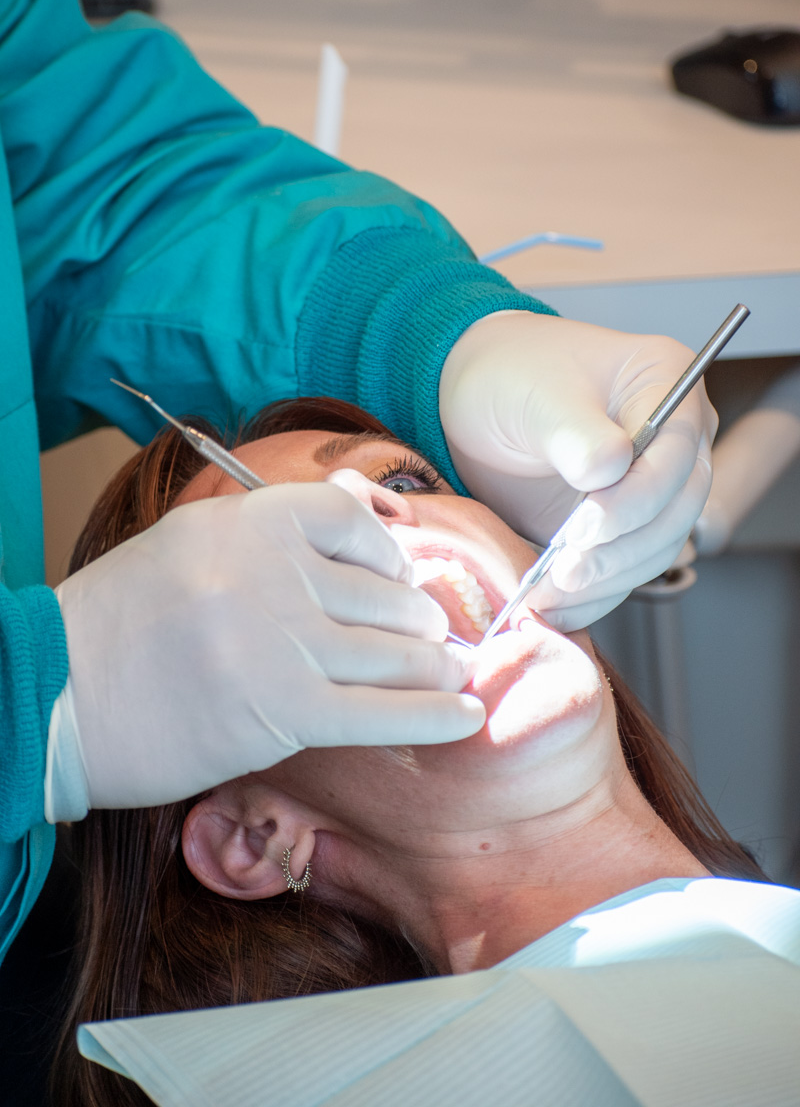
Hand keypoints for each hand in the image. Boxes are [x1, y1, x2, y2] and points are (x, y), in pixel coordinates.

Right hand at [55, 483, 482, 809]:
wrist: (53, 700)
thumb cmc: (118, 626)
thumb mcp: (186, 548)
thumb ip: (263, 545)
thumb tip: (351, 557)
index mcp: (244, 521)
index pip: (348, 517)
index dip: (387, 552)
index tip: (399, 576)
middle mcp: (271, 571)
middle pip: (382, 591)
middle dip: (417, 619)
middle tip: (433, 637)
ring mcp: (280, 639)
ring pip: (393, 650)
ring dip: (434, 665)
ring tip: (454, 671)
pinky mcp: (283, 709)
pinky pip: (384, 711)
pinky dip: (436, 716)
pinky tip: (468, 717)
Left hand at [439, 311, 715, 629]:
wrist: (471, 398)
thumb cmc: (507, 375)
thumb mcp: (536, 394)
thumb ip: (574, 433)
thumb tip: (610, 471)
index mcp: (665, 383)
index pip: (677, 454)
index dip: (638, 498)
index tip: (588, 524)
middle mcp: (674, 439)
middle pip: (675, 510)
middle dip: (621, 550)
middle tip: (567, 570)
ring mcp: (651, 486)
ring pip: (654, 550)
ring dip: (605, 582)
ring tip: (549, 595)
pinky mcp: (621, 527)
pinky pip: (622, 570)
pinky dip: (591, 596)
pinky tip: (554, 609)